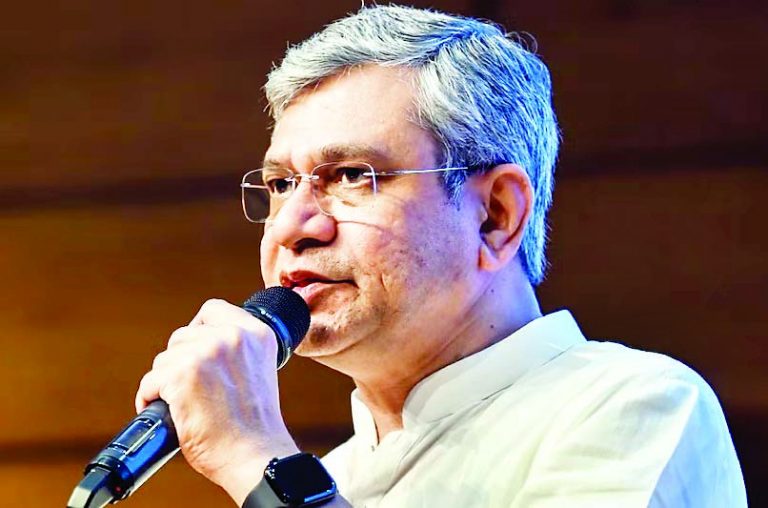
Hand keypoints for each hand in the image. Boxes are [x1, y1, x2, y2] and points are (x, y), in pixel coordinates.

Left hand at [135, 298, 299, 504]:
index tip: (195, 351)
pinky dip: (150, 399)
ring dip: (166, 382)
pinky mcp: (182, 375)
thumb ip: (236, 351)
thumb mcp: (257, 371)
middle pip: (182, 335)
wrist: (255, 455)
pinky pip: (150, 382)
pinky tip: (168, 413)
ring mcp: (207, 353)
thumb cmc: (255, 425)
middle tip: (191, 389)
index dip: (197, 329)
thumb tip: (198, 345)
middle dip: (179, 362)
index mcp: (257, 333)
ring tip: (183, 405)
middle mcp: (233, 336)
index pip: (213, 309)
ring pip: (164, 360)